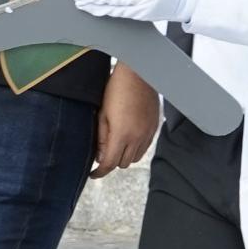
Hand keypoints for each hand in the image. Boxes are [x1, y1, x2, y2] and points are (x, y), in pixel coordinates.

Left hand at [92, 63, 159, 178]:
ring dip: (125, 156)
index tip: (93, 174)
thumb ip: (101, 138)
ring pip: (135, 158)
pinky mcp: (154, 128)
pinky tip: (128, 138)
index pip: (109, 163)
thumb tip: (99, 156)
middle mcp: (137, 138)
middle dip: (112, 162)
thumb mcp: (102, 114)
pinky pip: (145, 147)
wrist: (138, 75)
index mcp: (121, 134)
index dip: (99, 172)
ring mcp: (147, 133)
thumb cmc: (116, 90)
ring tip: (116, 145)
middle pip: (123, 163)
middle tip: (103, 154)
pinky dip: (136, 148)